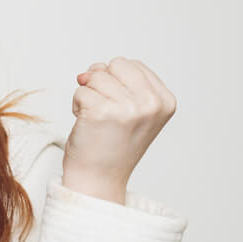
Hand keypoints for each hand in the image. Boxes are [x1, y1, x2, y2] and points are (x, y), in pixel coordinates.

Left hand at [63, 57, 175, 203]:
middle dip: (102, 83)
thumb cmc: (112, 143)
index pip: (132, 64)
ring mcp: (128, 108)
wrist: (99, 178)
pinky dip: (77, 105)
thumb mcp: (131, 109)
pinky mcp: (101, 111)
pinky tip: (87, 124)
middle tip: (106, 112)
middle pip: (115, 64)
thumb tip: (86, 73)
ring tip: (97, 119)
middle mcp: (151, 104)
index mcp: (165, 101)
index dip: (117, 81)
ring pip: (95, 76)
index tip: (121, 109)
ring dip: (88, 95)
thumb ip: (118, 82)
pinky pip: (80, 91)